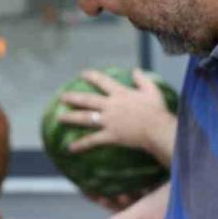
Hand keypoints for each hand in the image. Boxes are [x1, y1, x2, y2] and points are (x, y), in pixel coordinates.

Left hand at [58, 69, 175, 161]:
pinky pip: (92, 140)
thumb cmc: (157, 110)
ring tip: (60, 118)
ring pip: (85, 118)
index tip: (82, 74)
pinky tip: (70, 148)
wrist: (157, 128)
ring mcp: (109, 120)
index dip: (91, 76)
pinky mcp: (110, 135)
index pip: (102, 81)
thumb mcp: (152, 90)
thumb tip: (135, 70)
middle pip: (87, 99)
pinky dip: (81, 144)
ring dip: (71, 118)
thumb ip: (142, 79)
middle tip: (62, 97)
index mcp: (120, 93)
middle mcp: (110, 105)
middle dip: (73, 97)